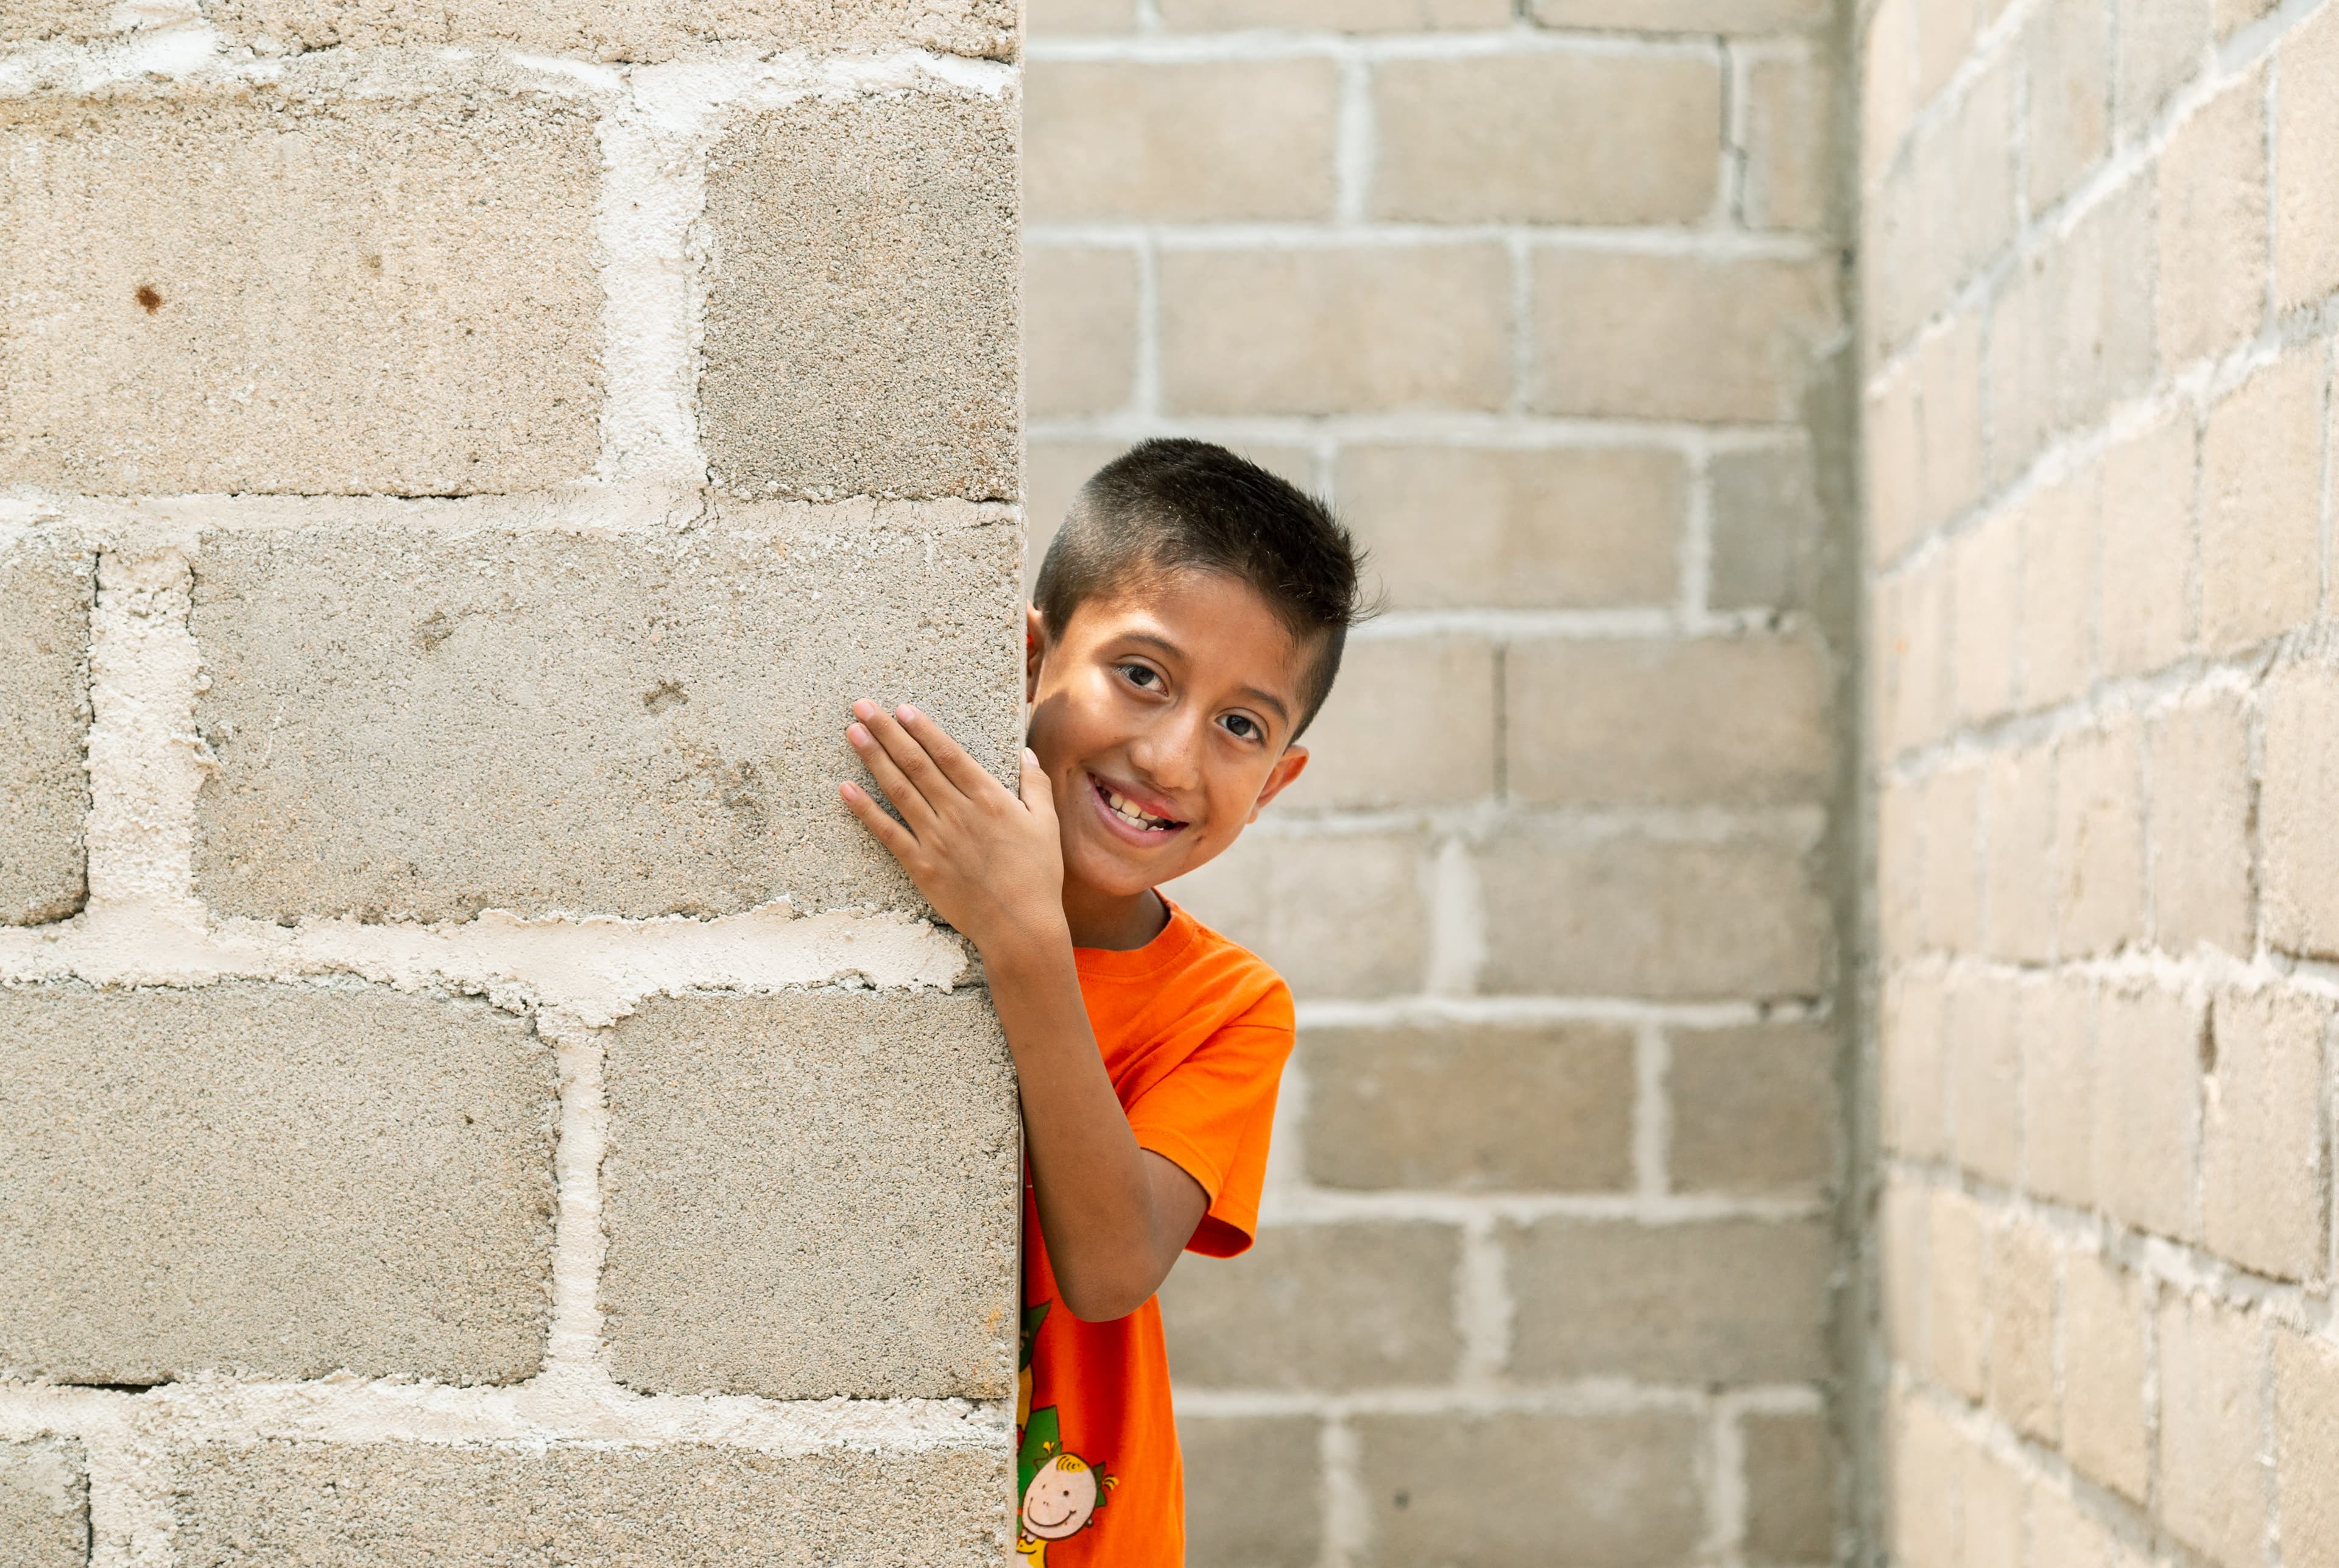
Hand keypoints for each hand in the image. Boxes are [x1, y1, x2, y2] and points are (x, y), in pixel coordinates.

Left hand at [839, 701, 1067, 954]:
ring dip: (873, 758)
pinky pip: (888, 832)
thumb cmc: (1038, 876)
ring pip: (898, 790)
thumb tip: (1025, 756)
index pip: (948, 754)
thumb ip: (1035, 786)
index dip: (923, 729)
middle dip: (887, 731)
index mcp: (989, 799)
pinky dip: (866, 810)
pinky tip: (846, 790)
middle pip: (916, 763)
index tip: (902, 709)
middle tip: (863, 706)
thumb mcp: (1047, 825)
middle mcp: (958, 813)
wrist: (1020, 926)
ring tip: (852, 733)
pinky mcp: (921, 866)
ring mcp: (936, 839)